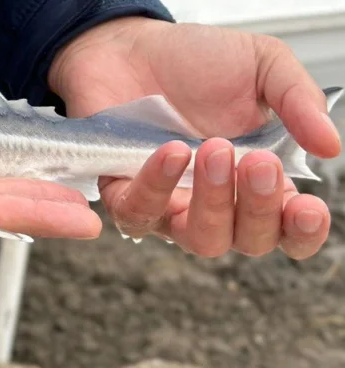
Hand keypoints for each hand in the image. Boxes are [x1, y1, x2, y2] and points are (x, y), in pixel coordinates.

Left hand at [48, 16, 338, 258]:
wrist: (133, 46)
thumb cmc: (196, 62)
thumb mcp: (261, 65)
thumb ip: (297, 101)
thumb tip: (329, 145)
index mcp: (255, 179)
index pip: (286, 229)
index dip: (301, 231)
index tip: (305, 209)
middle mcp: (215, 201)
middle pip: (248, 241)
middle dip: (258, 207)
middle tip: (256, 161)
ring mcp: (170, 203)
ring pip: (199, 239)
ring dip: (212, 203)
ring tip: (212, 149)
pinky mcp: (123, 195)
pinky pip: (138, 214)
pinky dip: (156, 187)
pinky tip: (172, 151)